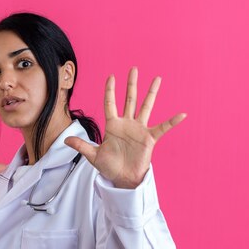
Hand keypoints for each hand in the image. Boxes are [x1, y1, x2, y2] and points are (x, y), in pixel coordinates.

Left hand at [65, 67, 186, 188]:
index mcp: (113, 125)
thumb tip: (65, 139)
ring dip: (151, 93)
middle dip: (131, 84)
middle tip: (134, 68)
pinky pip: (163, 128)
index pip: (110, 104)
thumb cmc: (109, 167)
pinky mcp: (149, 138)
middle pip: (129, 99)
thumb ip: (81, 145)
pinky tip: (182, 114)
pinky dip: (172, 122)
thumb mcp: (93, 156)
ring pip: (145, 107)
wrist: (122, 179)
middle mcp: (127, 124)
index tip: (111, 77)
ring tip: (157, 78)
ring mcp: (139, 129)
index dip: (110, 91)